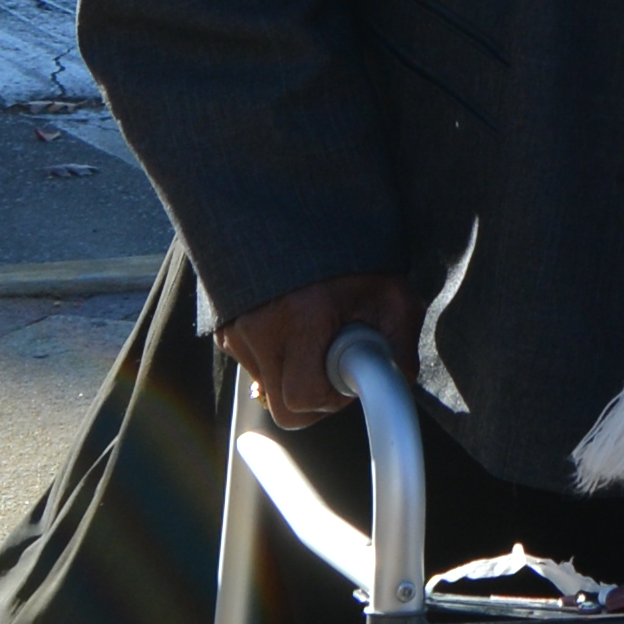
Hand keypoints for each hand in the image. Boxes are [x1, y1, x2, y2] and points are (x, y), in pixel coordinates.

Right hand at [217, 272, 412, 428]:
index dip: (331, 398)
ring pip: (267, 385)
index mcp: (301, 316)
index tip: (347, 373)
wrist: (304, 219)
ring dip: (293, 371)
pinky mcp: (223, 329)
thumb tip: (398, 381)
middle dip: (312, 393)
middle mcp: (258, 325)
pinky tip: (294, 325)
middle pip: (281, 404)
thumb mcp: (392, 294)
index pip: (301, 399)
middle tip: (334, 359)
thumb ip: (400, 344)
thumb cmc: (351, 256)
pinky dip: (275, 356)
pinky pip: (252, 364)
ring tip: (315, 330)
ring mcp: (235, 328)